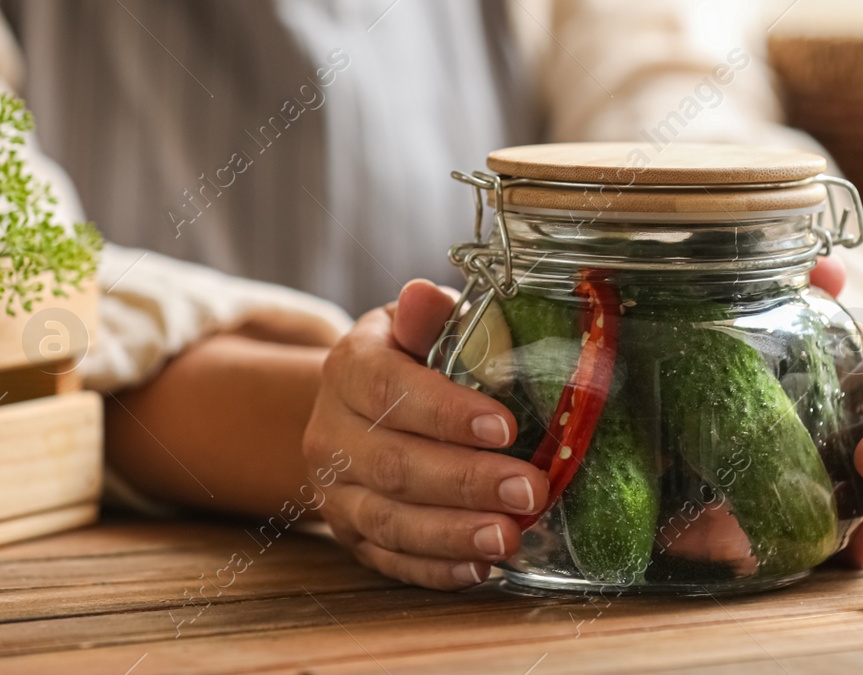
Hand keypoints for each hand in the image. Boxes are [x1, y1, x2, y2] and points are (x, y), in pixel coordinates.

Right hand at [302, 280, 547, 589]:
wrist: (358, 405)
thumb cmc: (409, 357)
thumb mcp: (416, 325)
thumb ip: (428, 317)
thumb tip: (425, 294)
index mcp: (349, 369)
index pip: (391, 392)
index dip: (447, 413)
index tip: (505, 427)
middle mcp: (332, 434)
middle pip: (395, 464)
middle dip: (467, 481)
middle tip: (530, 490)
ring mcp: (336, 492)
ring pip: (390, 520)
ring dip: (454, 533)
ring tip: (510, 537)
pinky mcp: (351, 536)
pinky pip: (390, 560)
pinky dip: (435, 569)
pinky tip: (480, 568)